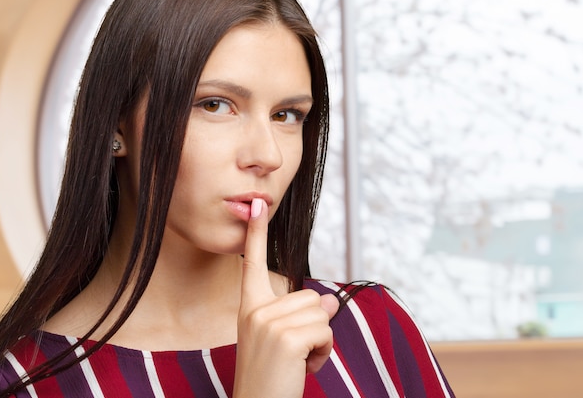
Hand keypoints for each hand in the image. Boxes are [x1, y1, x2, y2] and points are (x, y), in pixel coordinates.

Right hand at [233, 198, 338, 397]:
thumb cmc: (270, 377)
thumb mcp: (284, 341)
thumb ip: (304, 315)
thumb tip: (333, 301)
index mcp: (249, 307)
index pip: (253, 263)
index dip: (257, 233)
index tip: (256, 205)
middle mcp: (255, 310)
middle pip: (310, 297)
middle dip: (314, 326)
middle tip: (294, 353)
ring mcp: (269, 323)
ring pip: (321, 313)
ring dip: (320, 341)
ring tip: (298, 361)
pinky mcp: (286, 338)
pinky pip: (326, 331)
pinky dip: (324, 353)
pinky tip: (305, 368)